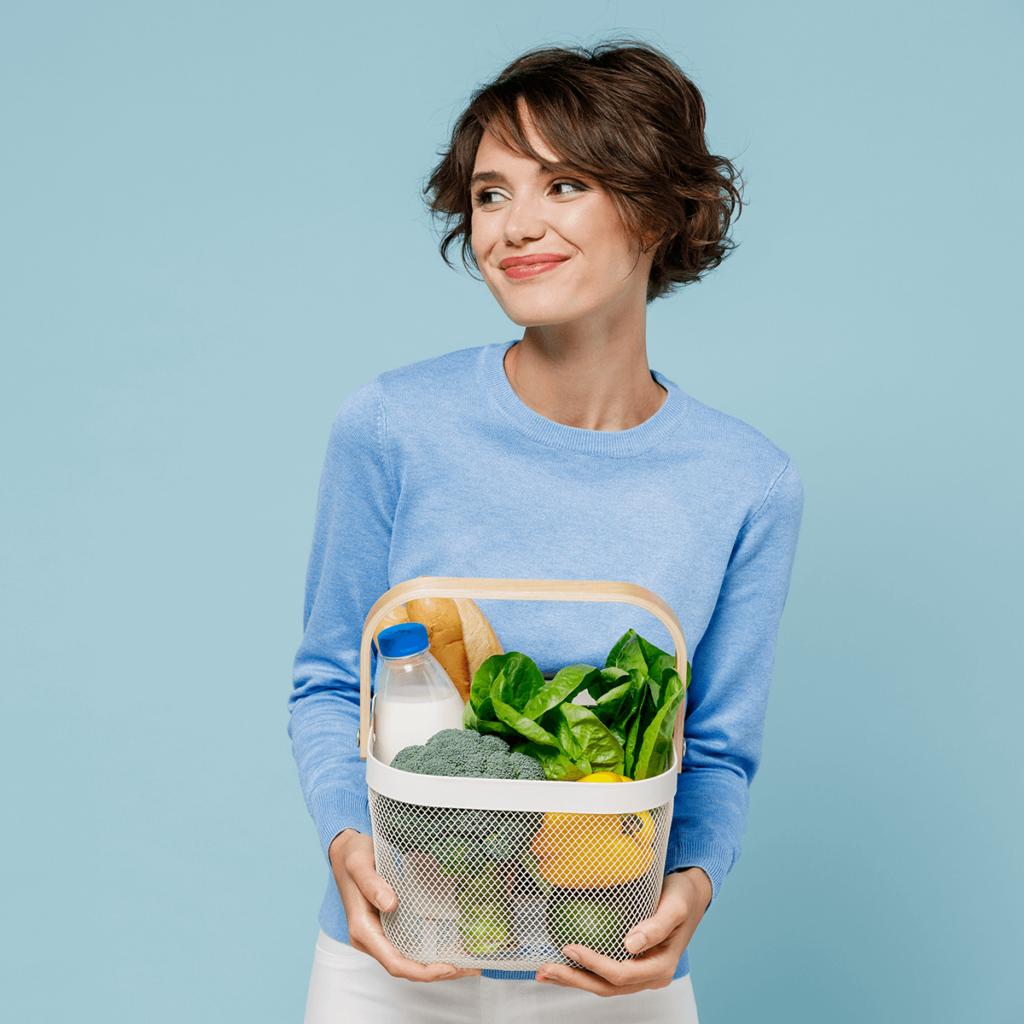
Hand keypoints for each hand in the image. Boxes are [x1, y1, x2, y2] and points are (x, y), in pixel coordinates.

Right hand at [328, 829, 481, 981]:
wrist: (345, 853)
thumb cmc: (352, 858)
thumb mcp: (360, 864)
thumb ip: (372, 884)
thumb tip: (390, 904)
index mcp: (363, 930)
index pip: (394, 963)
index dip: (422, 971)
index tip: (448, 966)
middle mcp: (370, 939)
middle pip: (405, 968)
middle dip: (436, 972)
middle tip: (469, 968)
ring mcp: (378, 936)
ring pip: (408, 960)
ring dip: (436, 965)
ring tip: (466, 963)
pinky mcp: (386, 928)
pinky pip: (408, 947)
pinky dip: (429, 952)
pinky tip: (450, 947)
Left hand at [536, 867, 711, 996]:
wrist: (692, 895)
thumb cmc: (683, 897)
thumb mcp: (674, 907)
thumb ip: (655, 926)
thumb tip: (630, 945)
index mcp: (661, 968)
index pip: (622, 974)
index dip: (593, 964)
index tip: (569, 947)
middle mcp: (649, 976)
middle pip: (607, 986)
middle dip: (574, 980)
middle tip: (546, 969)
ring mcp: (640, 972)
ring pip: (603, 983)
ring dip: (574, 978)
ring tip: (546, 971)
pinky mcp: (631, 963)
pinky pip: (604, 971)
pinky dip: (582, 969)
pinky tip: (563, 960)